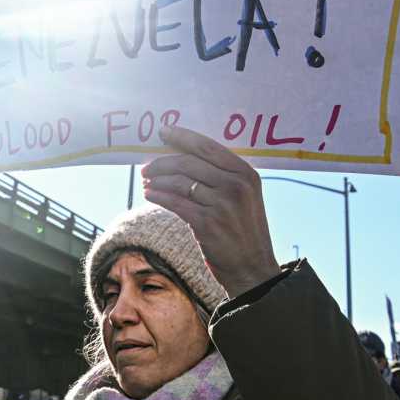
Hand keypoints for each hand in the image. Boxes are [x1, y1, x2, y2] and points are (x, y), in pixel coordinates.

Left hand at [141, 125, 280, 297]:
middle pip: (189, 163)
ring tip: (147, 181)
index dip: (183, 136)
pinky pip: (175, 202)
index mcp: (246, 174)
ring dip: (157, 179)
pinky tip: (150, 194)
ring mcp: (222, 204)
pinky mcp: (207, 223)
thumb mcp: (245, 198)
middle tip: (147, 166)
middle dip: (162, 162)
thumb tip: (185, 157)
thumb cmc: (244, 232)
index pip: (208, 147)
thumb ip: (223, 177)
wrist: (253, 268)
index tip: (164, 131)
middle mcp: (236, 185)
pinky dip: (159, 195)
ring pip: (179, 182)